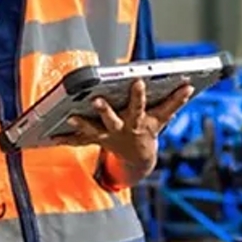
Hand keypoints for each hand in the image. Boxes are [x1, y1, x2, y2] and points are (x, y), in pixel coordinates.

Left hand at [58, 80, 192, 170]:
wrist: (139, 159)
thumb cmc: (149, 129)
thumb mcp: (163, 118)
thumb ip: (175, 102)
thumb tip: (190, 84)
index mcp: (139, 122)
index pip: (142, 106)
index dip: (140, 95)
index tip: (138, 81)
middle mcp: (122, 130)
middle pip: (113, 119)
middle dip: (105, 110)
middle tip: (96, 99)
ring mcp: (107, 137)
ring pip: (93, 130)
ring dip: (82, 124)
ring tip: (71, 116)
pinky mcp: (95, 140)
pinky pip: (78, 140)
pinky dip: (66, 138)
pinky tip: (51, 135)